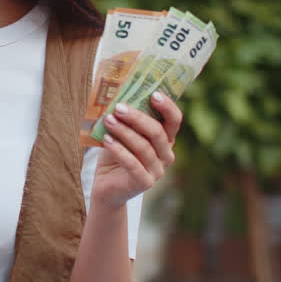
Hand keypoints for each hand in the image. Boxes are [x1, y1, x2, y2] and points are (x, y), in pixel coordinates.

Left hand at [91, 93, 181, 208]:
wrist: (106, 187)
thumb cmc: (115, 155)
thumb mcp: (121, 134)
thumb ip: (124, 119)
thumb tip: (116, 96)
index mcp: (165, 140)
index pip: (174, 121)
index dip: (167, 107)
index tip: (154, 94)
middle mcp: (165, 155)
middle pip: (157, 132)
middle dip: (137, 117)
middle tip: (119, 107)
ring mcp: (157, 170)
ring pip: (144, 147)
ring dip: (124, 131)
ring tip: (108, 120)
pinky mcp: (144, 183)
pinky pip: (132, 163)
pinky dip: (119, 150)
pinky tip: (106, 140)